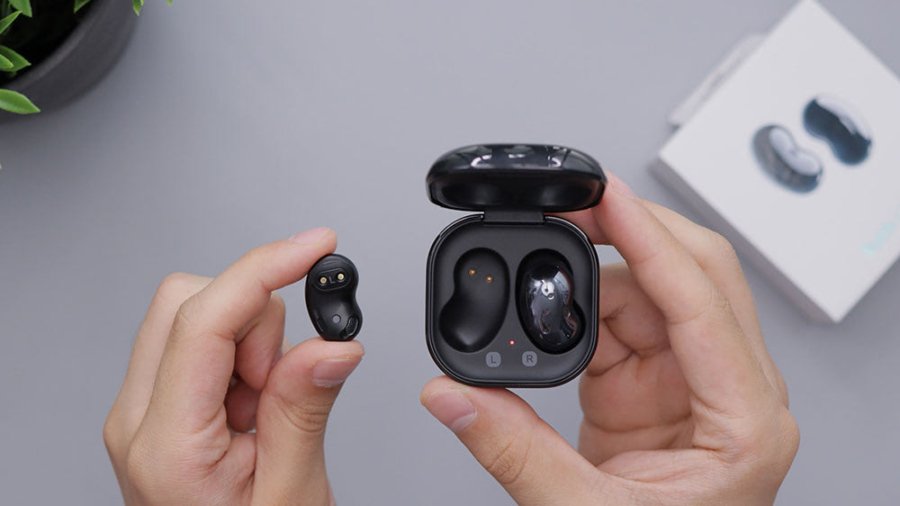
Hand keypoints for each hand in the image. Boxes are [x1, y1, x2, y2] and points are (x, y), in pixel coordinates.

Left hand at [104, 228, 364, 505]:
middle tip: (284, 382)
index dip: (265, 268)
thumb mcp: (293, 493)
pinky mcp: (162, 406)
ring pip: (198, 315)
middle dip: (256, 322)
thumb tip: (334, 343)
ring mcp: (145, 411)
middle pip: (189, 301)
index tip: (314, 247)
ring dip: (253, 345)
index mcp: (166, 442)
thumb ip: (307, 407)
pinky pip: (203, 344)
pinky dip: (244, 359)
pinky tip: (258, 409)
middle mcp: (139, 418)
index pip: (206, 319)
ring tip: (271, 411)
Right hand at [421, 176, 798, 504]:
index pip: (702, 304)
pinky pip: (620, 324)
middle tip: (577, 204)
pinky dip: (579, 310)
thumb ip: (514, 452)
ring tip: (542, 271)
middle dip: (634, 231)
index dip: (649, 240)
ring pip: (651, 292)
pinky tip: (551, 313)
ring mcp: (689, 385)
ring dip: (597, 276)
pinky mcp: (651, 387)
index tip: (606, 197)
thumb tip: (454, 395)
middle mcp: (728, 391)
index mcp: (744, 422)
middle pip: (694, 275)